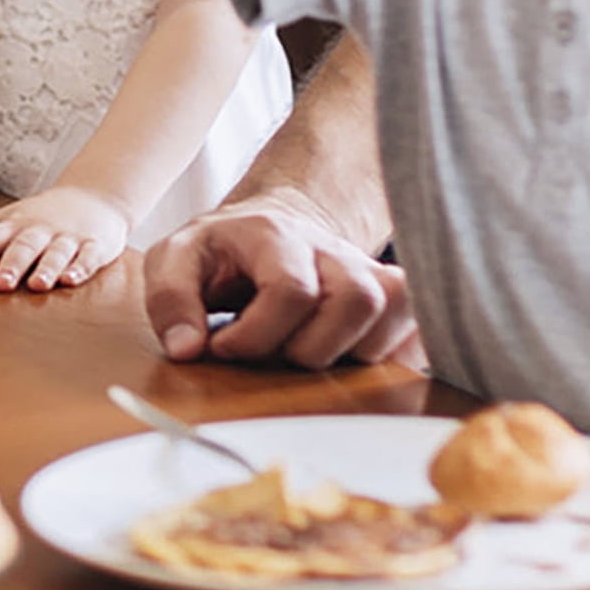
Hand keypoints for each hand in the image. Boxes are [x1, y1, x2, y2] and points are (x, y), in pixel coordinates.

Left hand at [0, 183, 129, 291]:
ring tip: (37, 285)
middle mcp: (39, 230)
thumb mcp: (0, 222)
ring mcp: (68, 237)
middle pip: (24, 246)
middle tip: (1, 284)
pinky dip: (81, 268)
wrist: (92, 196)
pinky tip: (72, 280)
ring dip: (47, 268)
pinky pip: (89, 256)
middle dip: (12, 264)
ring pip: (57, 252)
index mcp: (12, 225)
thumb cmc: (39, 216)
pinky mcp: (95, 245)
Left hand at [141, 191, 422, 368]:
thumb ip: (170, 300)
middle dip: (312, 346)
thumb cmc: (218, 254)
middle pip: (357, 298)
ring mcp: (367, 268)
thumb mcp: (173, 262)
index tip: (225, 349)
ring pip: (394, 308)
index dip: (258, 335)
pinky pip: (418, 323)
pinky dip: (394, 352)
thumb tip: (188, 351)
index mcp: (274, 234)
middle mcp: (330, 247)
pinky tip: (349, 360)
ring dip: (351, 350)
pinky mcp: (392, 293)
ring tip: (309, 353)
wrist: (264, 230)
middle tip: (276, 354)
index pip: (292, 289)